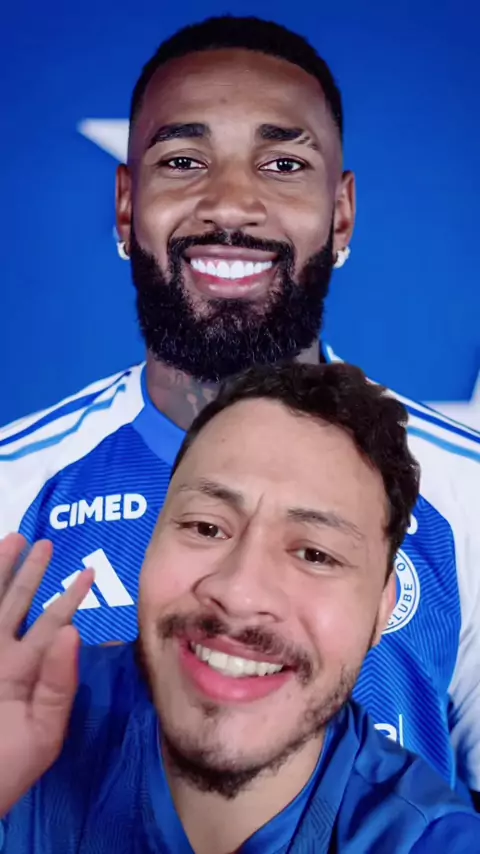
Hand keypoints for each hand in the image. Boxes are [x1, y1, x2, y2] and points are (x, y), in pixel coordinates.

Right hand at [0, 533, 92, 816]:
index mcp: (28, 673)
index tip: (87, 573)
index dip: (68, 600)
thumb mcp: (42, 732)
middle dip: (28, 574)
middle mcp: (2, 658)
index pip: (52, 627)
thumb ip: (58, 683)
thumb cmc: (6, 768)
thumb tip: (72, 631)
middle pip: (15, 605)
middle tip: (42, 541)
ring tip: (11, 538)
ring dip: (0, 574)